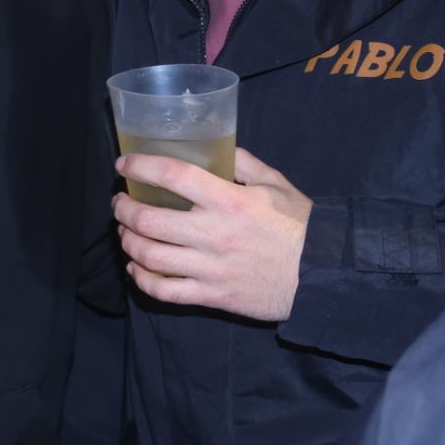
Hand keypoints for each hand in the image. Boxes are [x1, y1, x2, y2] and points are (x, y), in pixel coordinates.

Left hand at [113, 147, 311, 321]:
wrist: (323, 276)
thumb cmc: (301, 227)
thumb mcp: (277, 184)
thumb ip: (244, 163)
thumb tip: (218, 148)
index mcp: (228, 201)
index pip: (173, 176)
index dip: (141, 166)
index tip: (124, 164)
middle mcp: (213, 234)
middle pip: (148, 220)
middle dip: (124, 209)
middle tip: (120, 202)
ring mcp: (210, 268)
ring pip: (149, 256)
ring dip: (127, 241)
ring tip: (124, 232)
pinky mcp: (212, 296)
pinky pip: (164, 291)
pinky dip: (142, 279)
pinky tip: (136, 267)